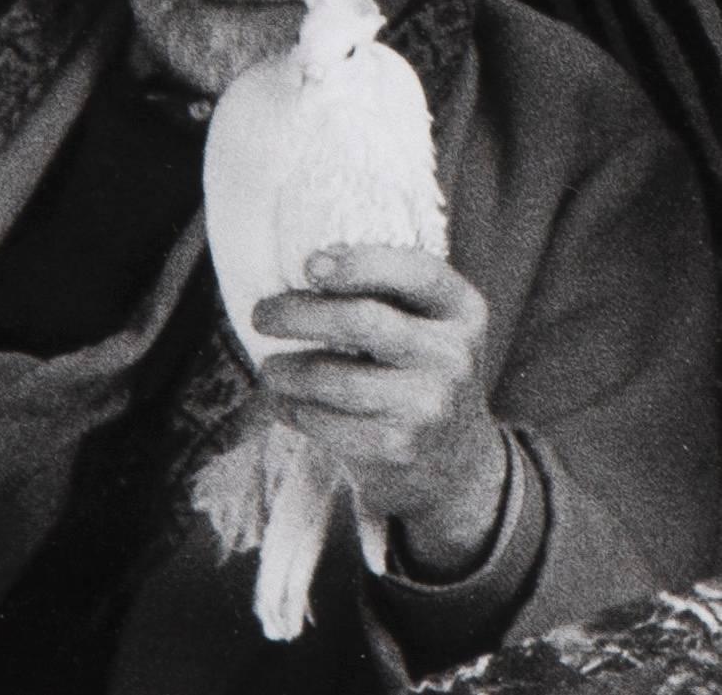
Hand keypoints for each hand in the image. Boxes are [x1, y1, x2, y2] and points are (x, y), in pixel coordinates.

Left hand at [252, 243, 507, 578]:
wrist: (454, 460)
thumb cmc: (418, 367)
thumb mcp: (426, 322)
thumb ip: (386, 288)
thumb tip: (314, 262)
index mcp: (462, 309)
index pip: (415, 272)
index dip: (359, 264)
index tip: (309, 264)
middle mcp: (453, 355)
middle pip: (362, 321)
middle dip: (298, 314)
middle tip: (261, 315)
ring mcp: (429, 405)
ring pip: (333, 377)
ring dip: (285, 370)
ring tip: (269, 368)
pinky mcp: (400, 448)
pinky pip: (326, 422)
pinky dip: (293, 409)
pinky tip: (284, 403)